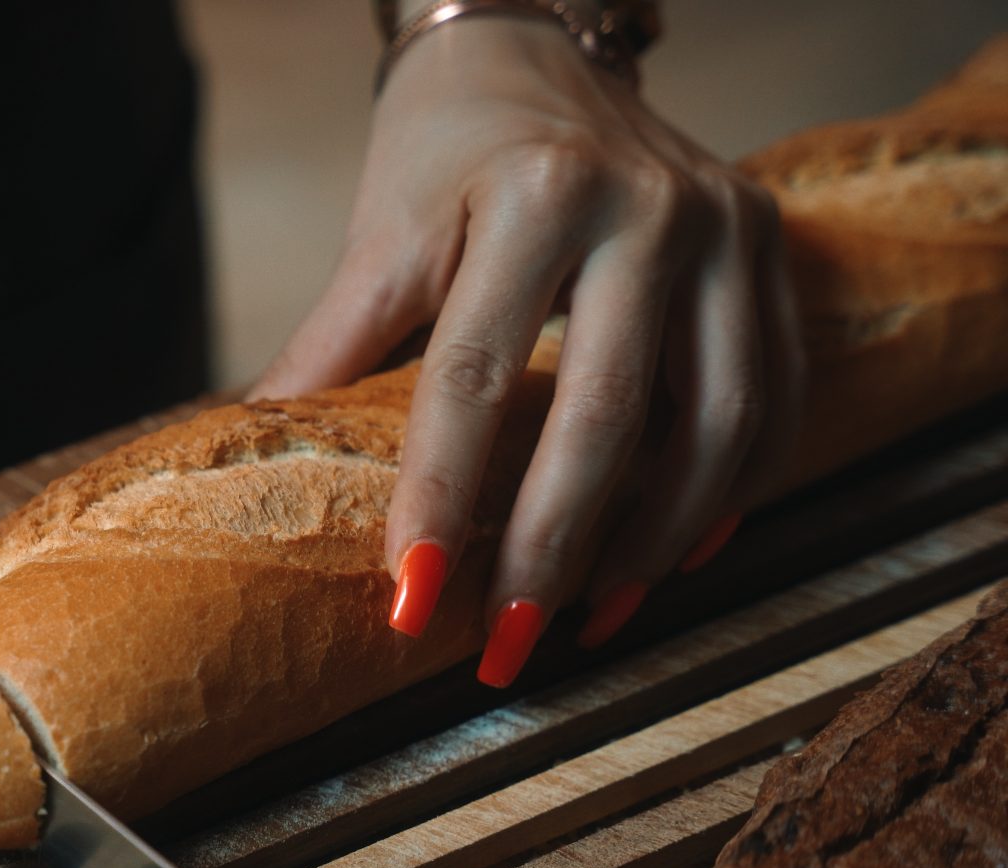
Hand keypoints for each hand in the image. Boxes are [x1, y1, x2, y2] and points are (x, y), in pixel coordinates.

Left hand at [250, 16, 803, 677]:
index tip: (409, 601)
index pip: (476, 377)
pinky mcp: (769, 253)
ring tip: (592, 617)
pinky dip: (731, 490)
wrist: (540, 53)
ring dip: (656, 539)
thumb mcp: (384, 234)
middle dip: (555, 548)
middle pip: (610, 415)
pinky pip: (774, 397)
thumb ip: (333, 345)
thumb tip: (256, 450)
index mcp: (537, 197)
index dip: (439, 498)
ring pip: (717, 420)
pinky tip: (676, 551)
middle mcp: (649, 210)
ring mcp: (726, 230)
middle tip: (509, 645)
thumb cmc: (448, 150)